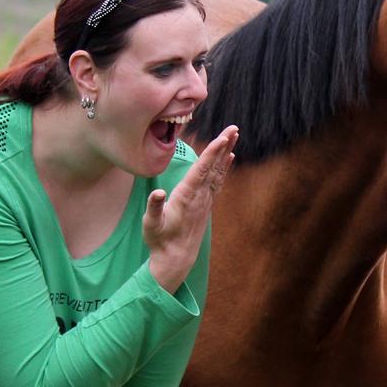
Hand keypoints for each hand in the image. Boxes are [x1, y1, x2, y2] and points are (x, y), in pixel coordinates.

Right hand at [143, 125, 237, 292]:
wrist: (176, 258)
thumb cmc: (160, 240)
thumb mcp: (151, 225)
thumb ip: (154, 208)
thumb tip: (158, 193)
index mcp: (186, 197)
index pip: (201, 171)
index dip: (212, 153)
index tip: (222, 138)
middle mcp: (199, 196)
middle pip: (214, 166)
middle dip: (223, 146)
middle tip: (234, 128)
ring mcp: (205, 199)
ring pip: (218, 171)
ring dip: (226, 152)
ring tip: (234, 135)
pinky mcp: (206, 203)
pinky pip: (218, 180)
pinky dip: (224, 167)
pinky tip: (229, 157)